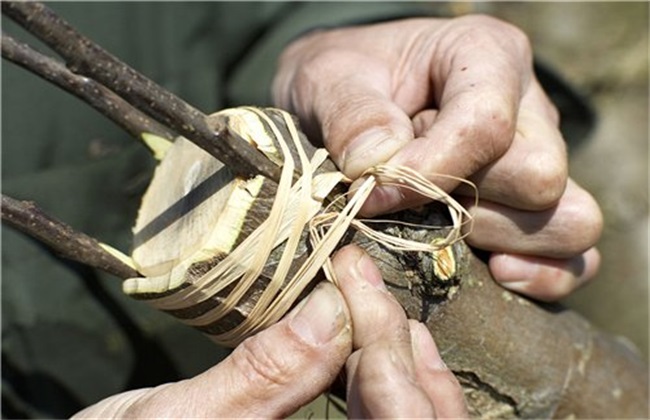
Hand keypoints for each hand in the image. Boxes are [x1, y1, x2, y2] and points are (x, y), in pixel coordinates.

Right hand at [73, 245, 465, 417]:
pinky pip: (375, 416)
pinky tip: (370, 335)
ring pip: (404, 419)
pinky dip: (381, 373)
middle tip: (364, 280)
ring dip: (398, 357)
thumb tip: (331, 309)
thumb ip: (259, 379)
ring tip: (372, 297)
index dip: (385, 350)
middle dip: (396, 347)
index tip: (354, 277)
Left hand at [273, 15, 602, 300]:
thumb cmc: (344, 84)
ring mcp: (540, 160)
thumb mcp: (328, 80)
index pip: (488, 124)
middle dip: (463, 207)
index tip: (373, 192)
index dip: (430, 172)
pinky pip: (575, 257)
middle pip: (537, 178)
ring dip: (497, 241)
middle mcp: (527, 108)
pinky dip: (541, 277)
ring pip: (569, 220)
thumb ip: (351, 116)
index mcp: (485, 57)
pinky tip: (490, 272)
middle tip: (405, 203)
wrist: (349, 100)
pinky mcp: (538, 210)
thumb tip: (379, 167)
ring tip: (439, 229)